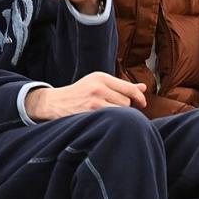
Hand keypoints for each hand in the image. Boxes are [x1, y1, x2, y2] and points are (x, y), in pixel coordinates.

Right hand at [24, 72, 146, 120]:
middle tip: (114, 109)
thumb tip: (143, 88)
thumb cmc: (80, 93)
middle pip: (126, 102)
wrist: (55, 102)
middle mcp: (98, 86)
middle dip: (124, 107)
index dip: (139, 97)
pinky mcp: (90, 113)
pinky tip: (102, 120)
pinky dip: (110, 121)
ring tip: (106, 113)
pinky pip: (111, 118)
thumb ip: (121, 86)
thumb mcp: (98, 84)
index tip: (142, 103)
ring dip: (118, 115)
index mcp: (101, 77)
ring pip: (120, 111)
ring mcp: (94, 100)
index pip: (129, 87)